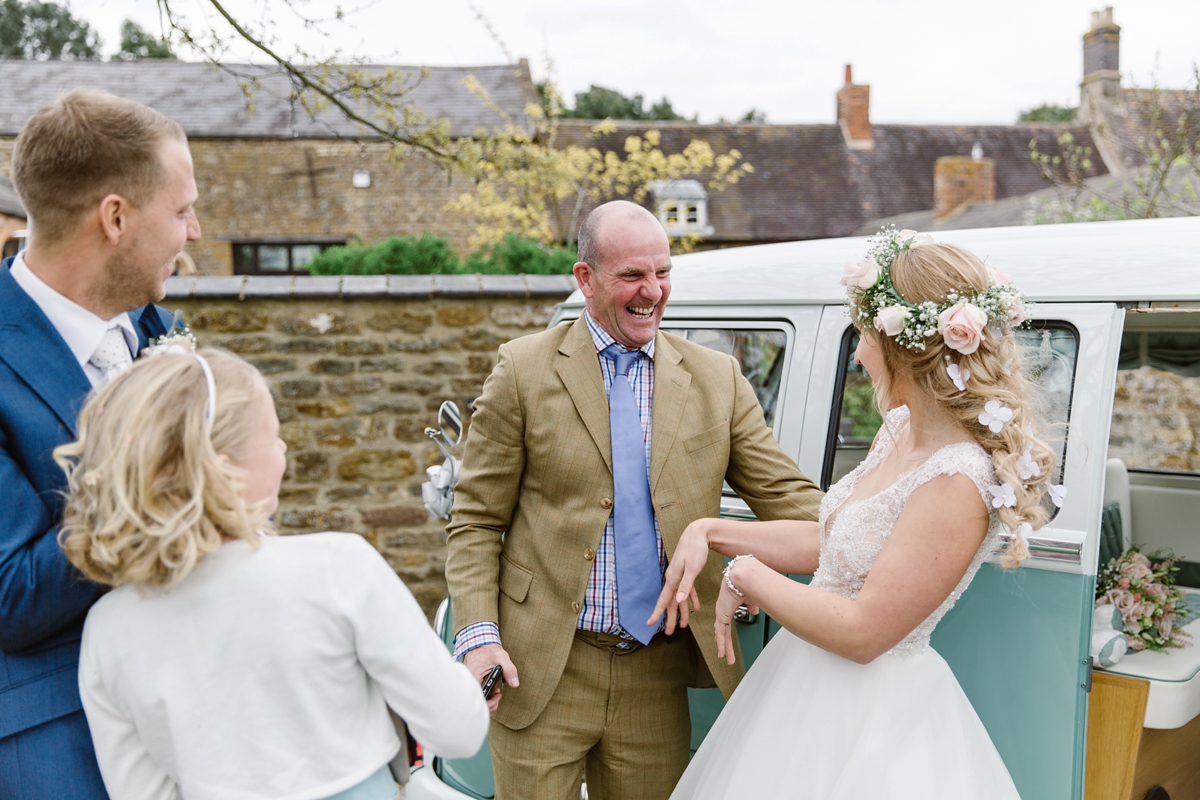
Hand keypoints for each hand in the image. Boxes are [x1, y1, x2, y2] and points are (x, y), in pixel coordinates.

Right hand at [463, 644, 518, 712]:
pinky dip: (484, 693)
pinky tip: (491, 689)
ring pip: (476, 696)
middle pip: (476, 699)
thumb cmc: (488, 649)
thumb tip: (515, 683)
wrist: (480, 641)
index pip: (477, 696)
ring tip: (496, 693)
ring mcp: (469, 680)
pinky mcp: (471, 680)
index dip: (487, 703)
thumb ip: (509, 670)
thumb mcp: (501, 657)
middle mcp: (469, 679)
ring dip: (487, 698)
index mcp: (473, 675)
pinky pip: (476, 691)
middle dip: (489, 702)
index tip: (497, 697)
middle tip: (498, 696)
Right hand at [648, 518, 712, 633]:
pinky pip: (687, 590)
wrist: (698, 533)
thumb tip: (678, 600)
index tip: (650, 624)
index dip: (657, 613)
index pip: (664, 600)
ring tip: (683, 625)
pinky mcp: (687, 573)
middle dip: (669, 618)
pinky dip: (690, 599)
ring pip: (679, 598)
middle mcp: (674, 578)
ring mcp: (680, 576)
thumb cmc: (695, 548)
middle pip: (670, 602)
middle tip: (669, 633)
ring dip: (681, 612)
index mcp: (673, 578)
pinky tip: (695, 607)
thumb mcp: (693, 567)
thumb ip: (686, 585)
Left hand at [714, 561, 758, 665]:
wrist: (742, 576)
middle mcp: (723, 610)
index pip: (726, 625)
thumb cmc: (746, 582)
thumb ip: (751, 606)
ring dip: (724, 647)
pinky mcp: (721, 614)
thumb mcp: (751, 598)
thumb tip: (754, 612)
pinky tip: (721, 651)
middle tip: (725, 655)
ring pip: (721, 634)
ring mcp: (721, 612)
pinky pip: (721, 632)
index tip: (726, 642)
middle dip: (725, 645)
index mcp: (728, 606)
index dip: (726, 635)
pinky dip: (721, 643)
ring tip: (724, 658)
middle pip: (723, 632)